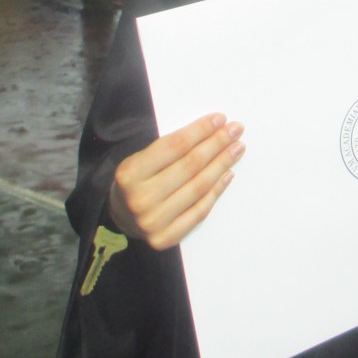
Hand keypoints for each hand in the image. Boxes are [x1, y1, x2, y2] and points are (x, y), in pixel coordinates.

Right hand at [108, 112, 244, 249]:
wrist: (120, 216)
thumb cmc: (137, 180)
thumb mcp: (141, 158)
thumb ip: (170, 148)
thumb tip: (213, 130)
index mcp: (130, 173)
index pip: (175, 146)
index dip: (201, 131)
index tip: (220, 119)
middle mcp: (140, 199)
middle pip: (190, 165)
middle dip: (217, 144)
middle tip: (236, 130)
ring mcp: (152, 222)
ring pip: (198, 187)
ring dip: (222, 164)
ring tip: (236, 149)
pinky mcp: (164, 238)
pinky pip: (199, 211)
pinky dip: (216, 191)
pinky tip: (228, 174)